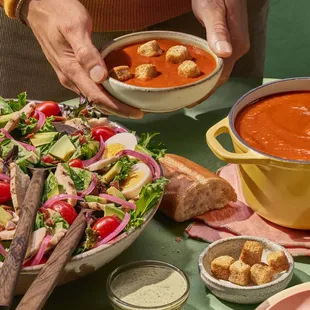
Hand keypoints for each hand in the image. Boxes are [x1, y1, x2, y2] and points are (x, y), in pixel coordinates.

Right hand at [21, 0, 142, 118]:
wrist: (37, 6)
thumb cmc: (58, 13)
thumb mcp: (74, 28)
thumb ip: (86, 53)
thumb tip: (99, 77)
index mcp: (72, 70)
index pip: (98, 98)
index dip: (118, 108)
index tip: (136, 113)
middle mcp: (70, 78)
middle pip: (97, 101)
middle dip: (118, 109)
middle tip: (138, 111)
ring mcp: (69, 76)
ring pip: (93, 96)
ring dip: (112, 103)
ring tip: (130, 103)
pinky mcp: (71, 71)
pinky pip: (90, 88)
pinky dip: (104, 93)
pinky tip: (114, 90)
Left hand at [189, 0, 249, 106]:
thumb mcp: (213, 9)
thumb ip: (218, 30)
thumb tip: (225, 53)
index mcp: (236, 44)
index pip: (222, 75)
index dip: (208, 90)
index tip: (194, 100)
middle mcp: (238, 48)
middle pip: (221, 76)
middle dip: (205, 89)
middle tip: (187, 99)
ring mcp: (234, 45)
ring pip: (219, 70)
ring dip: (205, 81)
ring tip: (190, 91)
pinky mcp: (228, 42)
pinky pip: (218, 62)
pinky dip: (207, 70)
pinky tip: (197, 75)